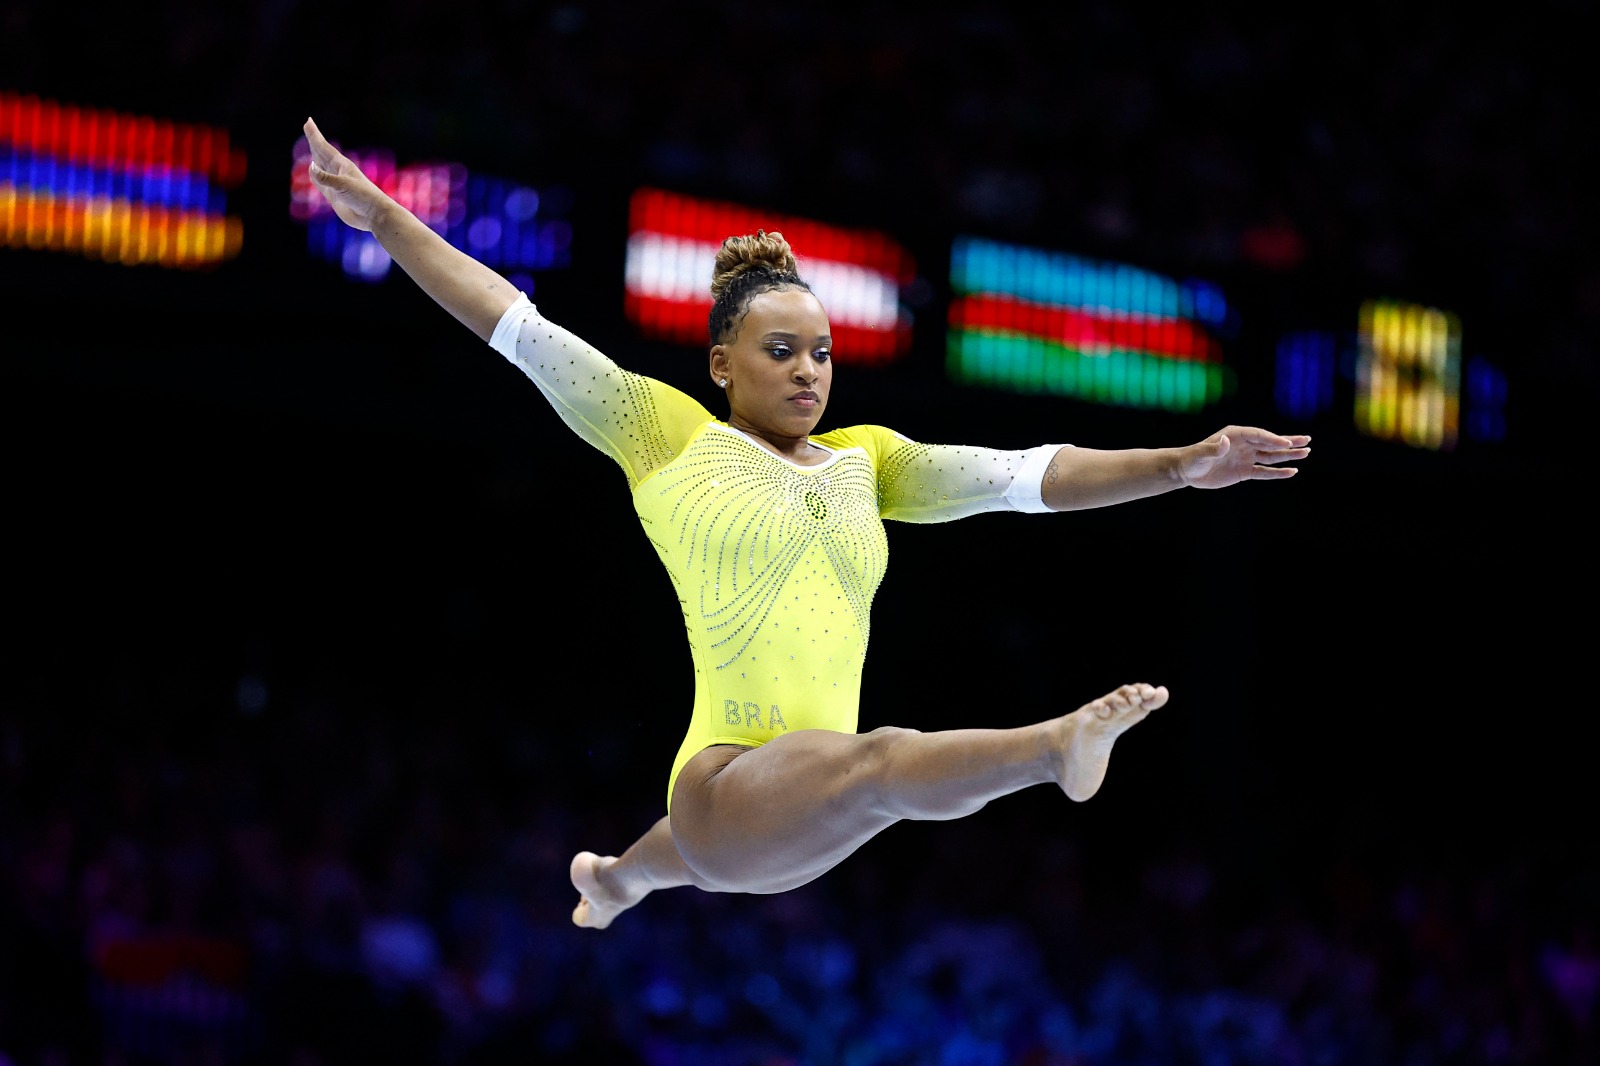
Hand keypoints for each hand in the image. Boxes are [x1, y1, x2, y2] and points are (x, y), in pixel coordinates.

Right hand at [302, 117, 387, 231]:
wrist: (374, 215)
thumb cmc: (363, 197)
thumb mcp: (343, 185)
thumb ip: (325, 178)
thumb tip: (310, 166)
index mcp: (341, 165)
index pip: (323, 147)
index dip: (314, 135)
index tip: (308, 121)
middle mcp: (338, 171)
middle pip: (322, 152)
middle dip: (314, 141)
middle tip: (308, 126)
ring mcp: (335, 183)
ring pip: (321, 166)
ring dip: (315, 156)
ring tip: (312, 147)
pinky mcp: (334, 196)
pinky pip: (320, 182)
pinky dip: (314, 176)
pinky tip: (312, 172)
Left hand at [1179, 426, 1309, 488]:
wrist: (1187, 471)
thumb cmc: (1192, 459)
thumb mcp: (1201, 454)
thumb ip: (1214, 448)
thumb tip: (1225, 441)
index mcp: (1236, 435)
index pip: (1258, 436)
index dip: (1272, 439)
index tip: (1286, 443)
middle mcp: (1244, 444)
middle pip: (1270, 443)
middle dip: (1288, 442)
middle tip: (1307, 440)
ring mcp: (1246, 458)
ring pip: (1271, 456)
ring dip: (1288, 456)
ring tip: (1305, 453)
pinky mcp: (1245, 471)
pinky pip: (1264, 472)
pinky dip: (1277, 473)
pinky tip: (1291, 472)